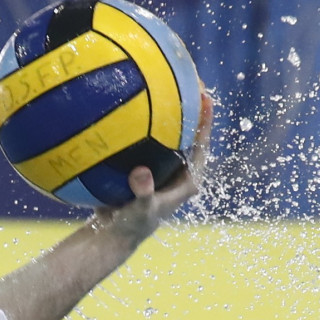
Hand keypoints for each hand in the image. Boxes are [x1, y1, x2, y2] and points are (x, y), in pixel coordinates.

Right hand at [94, 88, 213, 241]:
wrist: (113, 236)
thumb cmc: (132, 225)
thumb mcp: (140, 210)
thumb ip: (143, 192)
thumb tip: (141, 172)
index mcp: (187, 181)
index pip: (201, 147)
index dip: (205, 123)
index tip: (206, 98)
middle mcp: (178, 174)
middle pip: (188, 138)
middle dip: (190, 113)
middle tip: (189, 84)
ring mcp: (162, 172)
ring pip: (169, 139)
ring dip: (168, 118)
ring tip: (162, 91)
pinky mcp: (144, 171)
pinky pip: (146, 144)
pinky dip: (141, 129)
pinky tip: (128, 112)